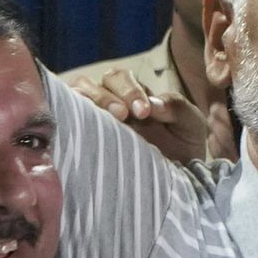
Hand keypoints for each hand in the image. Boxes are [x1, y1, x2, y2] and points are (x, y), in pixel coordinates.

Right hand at [74, 68, 214, 162]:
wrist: (178, 178)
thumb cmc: (183, 147)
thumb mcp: (191, 124)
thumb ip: (176, 107)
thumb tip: (152, 104)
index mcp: (134, 93)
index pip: (121, 78)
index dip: (130, 90)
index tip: (144, 112)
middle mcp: (111, 101)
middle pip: (98, 83)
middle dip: (110, 95)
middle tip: (124, 115)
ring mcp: (94, 117)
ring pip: (79, 94)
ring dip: (92, 102)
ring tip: (111, 120)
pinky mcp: (83, 137)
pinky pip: (67, 118)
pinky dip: (70, 116)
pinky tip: (84, 128)